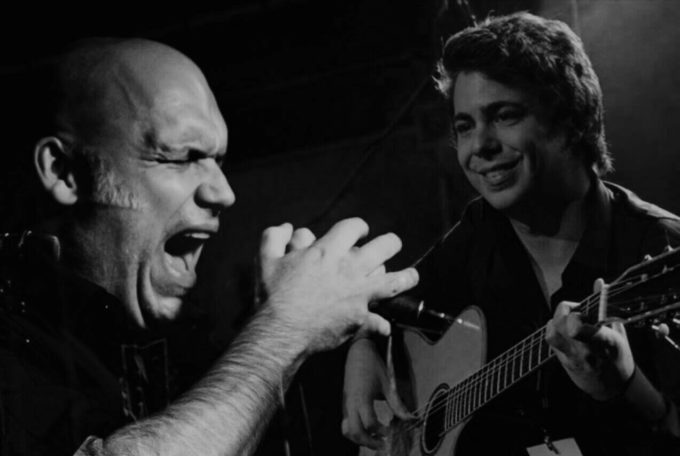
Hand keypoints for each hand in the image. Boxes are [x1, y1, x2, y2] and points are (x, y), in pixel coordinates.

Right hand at [257, 218, 418, 353]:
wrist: (280, 330)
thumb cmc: (273, 295)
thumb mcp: (266, 259)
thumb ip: (273, 237)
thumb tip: (286, 227)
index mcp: (327, 251)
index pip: (353, 227)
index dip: (359, 226)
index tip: (360, 231)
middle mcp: (349, 269)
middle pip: (384, 247)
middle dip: (390, 243)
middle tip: (389, 246)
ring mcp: (358, 294)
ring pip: (395, 281)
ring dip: (406, 278)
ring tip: (411, 276)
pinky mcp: (359, 318)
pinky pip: (379, 323)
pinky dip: (381, 326)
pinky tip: (384, 326)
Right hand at [342, 338, 412, 449]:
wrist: (357, 351)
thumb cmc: (373, 365)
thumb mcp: (388, 384)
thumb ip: (397, 404)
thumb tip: (410, 419)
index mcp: (362, 398)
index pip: (369, 424)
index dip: (381, 432)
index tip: (391, 432)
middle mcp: (351, 403)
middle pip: (354, 432)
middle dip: (368, 442)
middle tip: (382, 444)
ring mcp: (346, 404)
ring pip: (346, 430)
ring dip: (359, 439)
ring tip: (375, 439)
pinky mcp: (345, 403)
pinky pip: (346, 423)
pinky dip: (356, 431)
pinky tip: (369, 429)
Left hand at [545, 279, 634, 400]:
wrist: (613, 389)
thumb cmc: (619, 357)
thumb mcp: (619, 332)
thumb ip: (606, 306)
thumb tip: (599, 282)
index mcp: (604, 343)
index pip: (581, 327)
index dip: (576, 314)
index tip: (584, 309)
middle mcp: (585, 350)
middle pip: (562, 325)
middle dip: (566, 310)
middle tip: (577, 311)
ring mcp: (572, 357)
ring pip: (551, 333)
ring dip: (556, 320)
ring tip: (569, 321)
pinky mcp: (562, 362)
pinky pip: (550, 340)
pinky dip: (554, 330)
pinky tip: (566, 331)